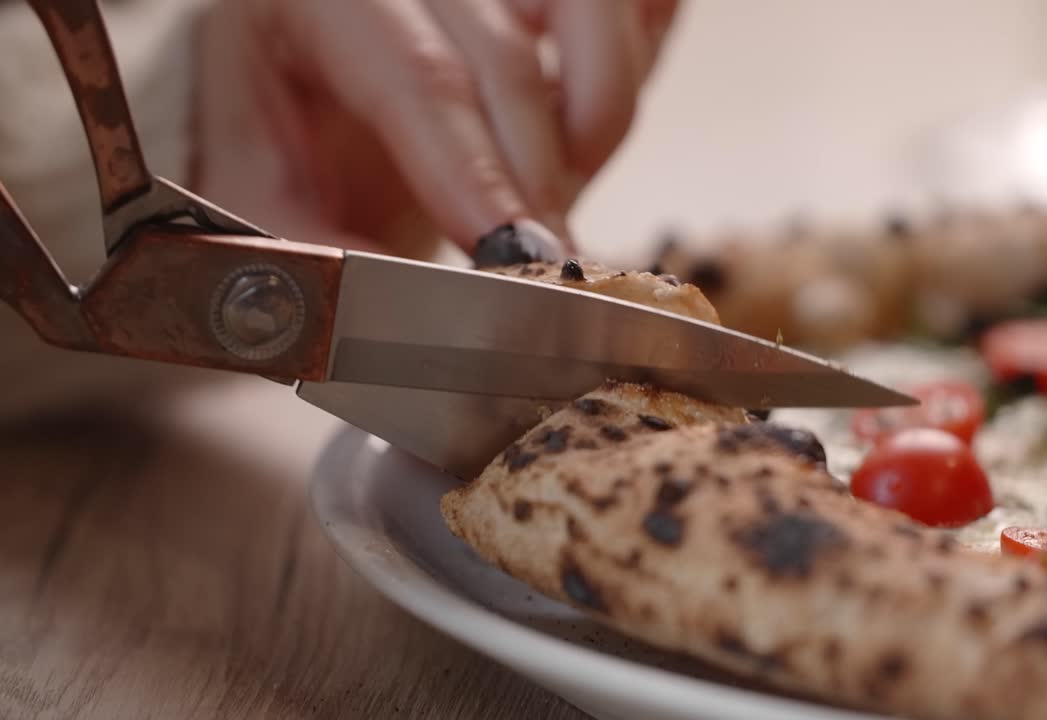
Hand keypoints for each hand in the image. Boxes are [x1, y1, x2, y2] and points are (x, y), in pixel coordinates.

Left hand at [191, 0, 678, 258]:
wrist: (313, 106)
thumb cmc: (285, 142)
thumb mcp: (263, 199)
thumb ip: (317, 257)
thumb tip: (403, 324)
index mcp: (314, 2)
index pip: (413, 72)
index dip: (472, 167)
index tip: (510, 252)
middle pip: (505, 51)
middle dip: (538, 175)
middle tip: (548, 264)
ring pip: (589, 12)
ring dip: (598, 118)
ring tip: (560, 193)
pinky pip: (640, 9)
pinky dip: (634, 73)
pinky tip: (587, 134)